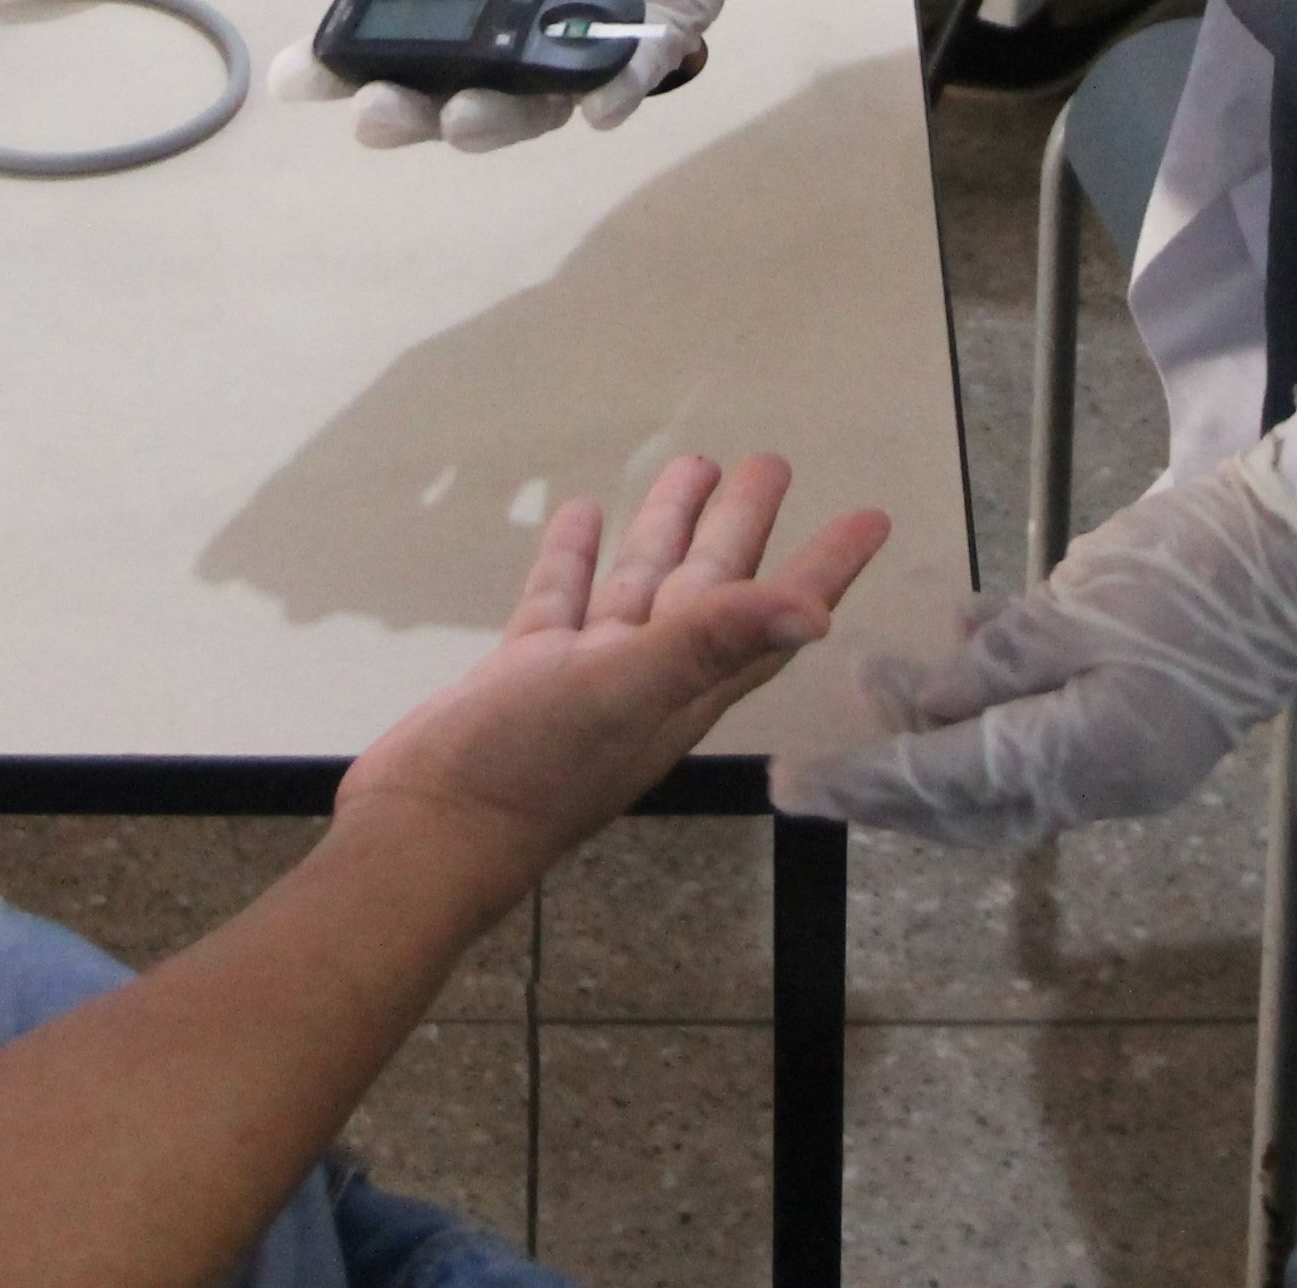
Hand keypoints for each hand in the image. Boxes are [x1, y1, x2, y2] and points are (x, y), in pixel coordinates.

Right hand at [271, 0, 802, 147]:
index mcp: (472, 33)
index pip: (398, 65)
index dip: (345, 76)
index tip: (293, 79)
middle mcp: (516, 65)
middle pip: (453, 108)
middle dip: (412, 117)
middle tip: (372, 115)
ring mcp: (577, 69)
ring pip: (530, 113)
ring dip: (495, 122)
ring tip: (460, 119)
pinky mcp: (646, 56)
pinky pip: (627, 85)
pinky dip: (614, 98)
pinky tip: (599, 111)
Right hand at [337, 454, 888, 913]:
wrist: (426, 831)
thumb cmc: (531, 767)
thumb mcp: (627, 692)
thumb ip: (712, 643)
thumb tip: (817, 613)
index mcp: (685, 687)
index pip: (770, 617)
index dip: (822, 570)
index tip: (870, 519)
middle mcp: (647, 679)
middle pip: (710, 588)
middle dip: (741, 527)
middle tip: (769, 463)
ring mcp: (584, 675)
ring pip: (638, 585)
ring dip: (665, 529)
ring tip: (690, 464)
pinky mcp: (525, 673)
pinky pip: (563, 600)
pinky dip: (577, 558)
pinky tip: (584, 514)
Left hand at [768, 443, 1296, 846]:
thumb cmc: (1191, 569)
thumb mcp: (1073, 609)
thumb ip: (989, 665)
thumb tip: (917, 708)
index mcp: (1092, 756)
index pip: (950, 779)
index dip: (865, 781)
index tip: (793, 786)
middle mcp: (1109, 780)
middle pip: (973, 803)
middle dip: (890, 792)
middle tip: (814, 777)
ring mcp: (1132, 758)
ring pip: (1004, 774)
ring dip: (935, 751)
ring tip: (872, 706)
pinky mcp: (1142, 723)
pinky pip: (1044, 733)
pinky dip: (992, 708)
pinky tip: (952, 652)